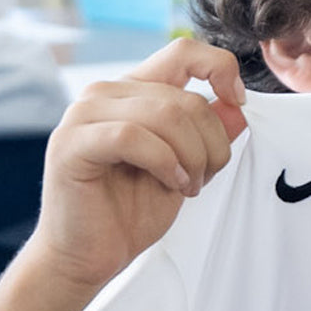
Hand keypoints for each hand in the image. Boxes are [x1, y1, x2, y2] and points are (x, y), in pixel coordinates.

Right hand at [29, 38, 248, 291]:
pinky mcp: (71, 143)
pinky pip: (133, 136)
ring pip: (165, 113)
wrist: (87, 258)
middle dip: (211, 143)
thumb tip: (238, 106)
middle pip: (185, 96)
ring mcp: (84, 115)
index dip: (221, 69)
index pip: (184, 52)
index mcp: (134, 91)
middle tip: (204, 178)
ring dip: (191, 156)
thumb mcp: (186, 169)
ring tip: (187, 186)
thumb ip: (208, 135)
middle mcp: (106, 93)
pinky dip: (164, 162)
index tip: (238, 104)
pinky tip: (170, 185)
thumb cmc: (129, 214)